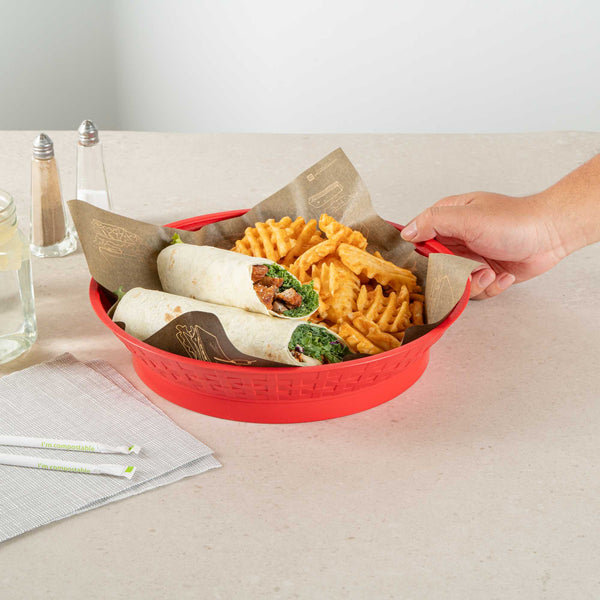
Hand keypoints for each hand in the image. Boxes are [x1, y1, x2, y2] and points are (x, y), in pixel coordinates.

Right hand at [400, 192, 566, 298]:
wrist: (551, 234)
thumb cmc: (513, 220)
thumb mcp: (467, 217)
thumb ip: (433, 222)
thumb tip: (405, 233)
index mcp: (447, 220)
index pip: (418, 240)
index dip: (420, 256)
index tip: (430, 266)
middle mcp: (456, 240)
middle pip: (436, 269)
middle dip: (453, 276)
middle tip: (469, 270)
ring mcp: (471, 258)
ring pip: (456, 284)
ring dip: (475, 284)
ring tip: (490, 273)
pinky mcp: (486, 274)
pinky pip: (478, 291)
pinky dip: (492, 287)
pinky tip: (503, 275)